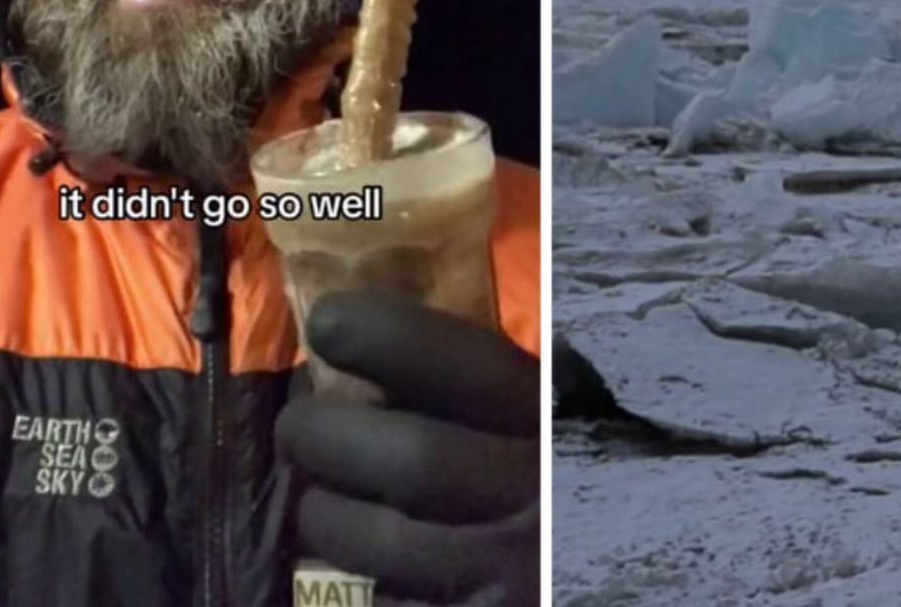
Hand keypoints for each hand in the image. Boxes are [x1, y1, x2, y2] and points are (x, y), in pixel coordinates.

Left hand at [275, 293, 539, 604]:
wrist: (605, 563)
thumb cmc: (567, 470)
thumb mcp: (553, 411)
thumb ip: (498, 375)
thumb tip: (385, 332)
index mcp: (557, 421)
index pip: (468, 366)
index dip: (386, 337)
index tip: (329, 322)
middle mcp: (540, 496)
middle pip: (411, 458)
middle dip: (327, 436)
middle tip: (295, 426)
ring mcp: (512, 577)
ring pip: (382, 544)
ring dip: (323, 513)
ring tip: (316, 497)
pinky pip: (388, 603)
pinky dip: (359, 581)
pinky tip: (361, 560)